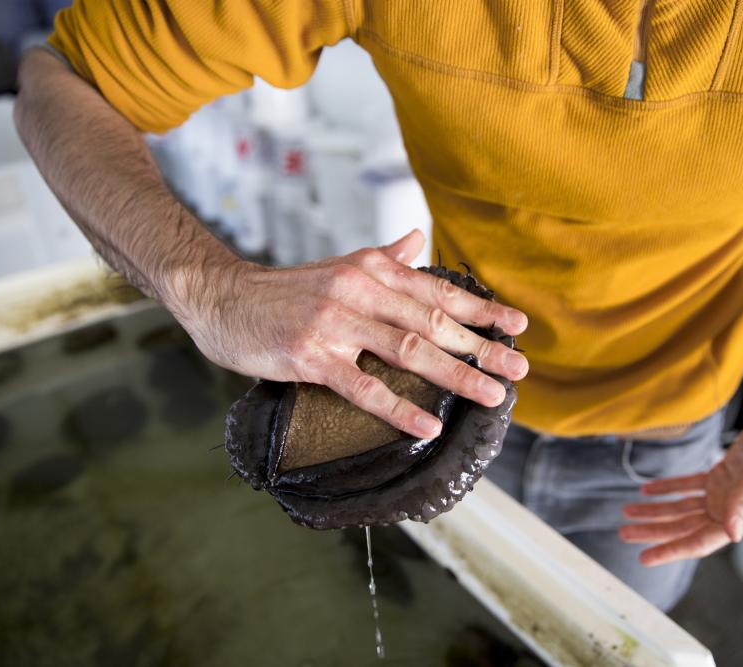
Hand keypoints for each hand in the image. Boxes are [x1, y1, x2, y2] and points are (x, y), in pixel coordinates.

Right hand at [171, 229, 528, 439]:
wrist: (224, 298)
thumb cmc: (286, 290)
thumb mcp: (340, 267)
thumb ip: (383, 258)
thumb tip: (415, 240)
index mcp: (372, 269)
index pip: (438, 290)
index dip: (482, 310)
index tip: (518, 326)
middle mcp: (360, 291)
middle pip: (434, 322)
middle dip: (482, 347)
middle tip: (518, 368)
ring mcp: (336, 324)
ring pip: (410, 351)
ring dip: (456, 374)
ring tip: (491, 394)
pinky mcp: (312, 357)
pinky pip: (364, 387)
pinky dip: (399, 408)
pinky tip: (428, 424)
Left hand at [618, 405, 742, 565]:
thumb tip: (732, 534)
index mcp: (741, 518)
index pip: (698, 541)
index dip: (670, 550)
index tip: (645, 557)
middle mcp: (730, 511)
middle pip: (683, 526)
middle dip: (654, 531)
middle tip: (624, 532)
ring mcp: (725, 494)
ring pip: (682, 507)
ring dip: (655, 510)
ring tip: (628, 512)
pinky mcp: (723, 475)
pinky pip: (689, 486)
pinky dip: (668, 488)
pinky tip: (647, 490)